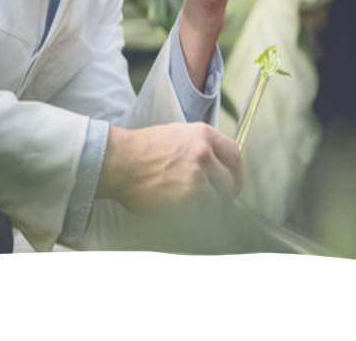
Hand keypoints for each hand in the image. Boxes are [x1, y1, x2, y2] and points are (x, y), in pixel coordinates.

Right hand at [97, 123, 242, 216]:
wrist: (120, 161)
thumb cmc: (143, 150)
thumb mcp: (178, 135)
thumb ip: (201, 147)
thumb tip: (219, 169)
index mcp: (203, 134)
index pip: (235, 156)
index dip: (235, 175)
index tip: (230, 186)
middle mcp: (204, 152)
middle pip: (230, 182)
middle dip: (225, 198)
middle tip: (215, 206)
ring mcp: (197, 175)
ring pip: (219, 202)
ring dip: (212, 212)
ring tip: (197, 213)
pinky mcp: (187, 196)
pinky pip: (204, 215)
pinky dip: (198, 221)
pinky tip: (186, 218)